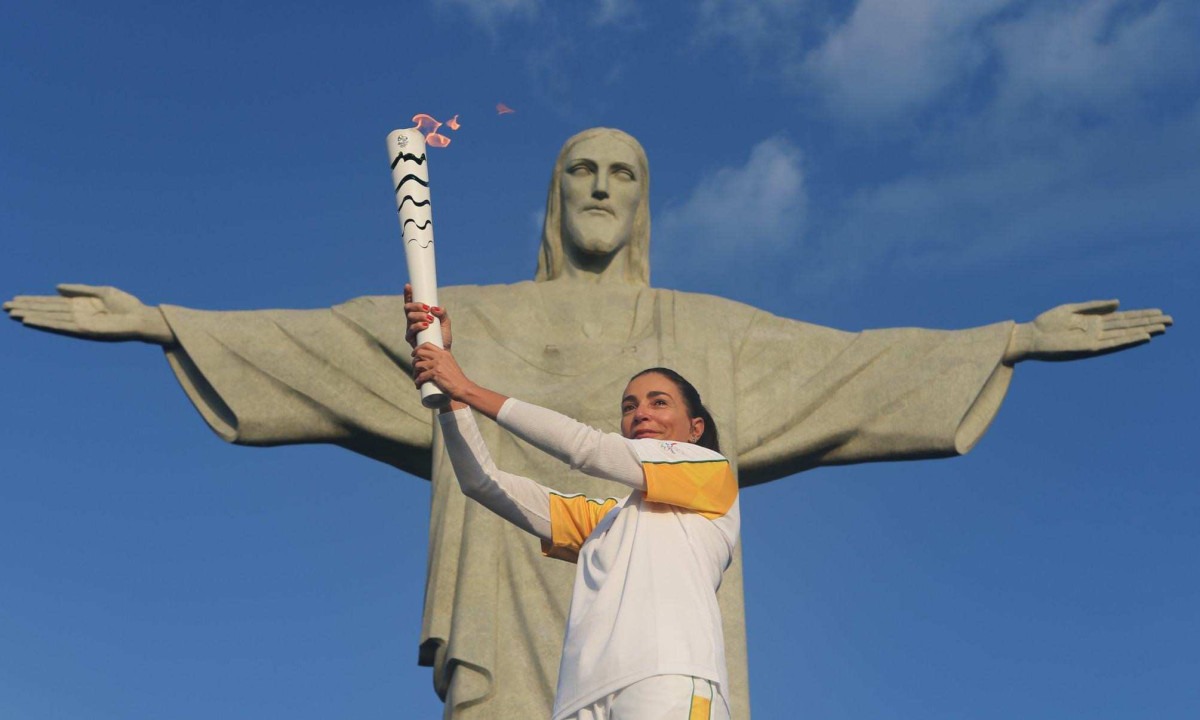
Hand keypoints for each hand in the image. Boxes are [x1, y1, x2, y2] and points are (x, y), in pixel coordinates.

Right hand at [3, 284, 175, 344]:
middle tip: (5, 306)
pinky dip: (45, 323)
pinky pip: (61, 326)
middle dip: (27, 308)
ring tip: (12, 313)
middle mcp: (77, 316)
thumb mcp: (102, 292)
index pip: (51, 303)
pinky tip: (30, 321)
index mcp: (80, 306)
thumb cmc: (127, 306)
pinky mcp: (84, 331)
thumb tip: (56, 288)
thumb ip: (79, 290)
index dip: (34, 301)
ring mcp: (79, 324)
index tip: (16, 298)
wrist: (142, 318)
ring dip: (31, 316)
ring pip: (49, 319)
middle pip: (46, 310)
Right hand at [403, 283, 450, 349]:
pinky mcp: (410, 339)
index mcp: (419, 315)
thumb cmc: (443, 337)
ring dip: (419, 315)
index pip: (412, 302)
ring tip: (430, 319)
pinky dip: (418, 326)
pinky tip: (426, 325)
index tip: (409, 286)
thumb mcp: (446, 323)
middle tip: (427, 308)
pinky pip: (410, 330)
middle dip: (416, 305)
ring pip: (409, 317)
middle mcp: (412, 321)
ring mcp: (410, 329)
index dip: (408, 294)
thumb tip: (435, 308)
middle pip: (408, 308)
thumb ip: (443, 313)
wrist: (442, 353)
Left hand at [411, 342, 473, 400]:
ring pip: (418, 365)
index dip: (418, 348)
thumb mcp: (450, 365)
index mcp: (444, 353)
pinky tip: (418, 384)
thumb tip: (432, 363)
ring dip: (415, 372)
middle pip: (420, 353)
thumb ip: (443, 362)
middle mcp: (440, 356)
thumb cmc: (456, 379)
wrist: (462, 387)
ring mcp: (437, 364)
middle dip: (414, 360)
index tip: (414, 354)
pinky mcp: (435, 373)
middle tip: (414, 366)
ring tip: (416, 378)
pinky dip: (418, 381)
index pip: (427, 345)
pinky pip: (421, 376)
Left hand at [1006, 300, 1171, 362]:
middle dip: (1148, 323)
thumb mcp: (1071, 309)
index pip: (1123, 318)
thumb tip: (1119, 302)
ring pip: (1125, 335)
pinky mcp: (1088, 348)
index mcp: (1093, 322)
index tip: (1158, 312)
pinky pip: (1112, 344)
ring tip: (1162, 328)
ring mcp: (1094, 341)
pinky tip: (1142, 336)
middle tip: (1170, 320)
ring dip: (1143, 331)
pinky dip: (1128, 340)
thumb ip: (1094, 306)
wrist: (1030, 336)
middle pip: (1128, 326)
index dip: (1140, 316)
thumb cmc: (1047, 323)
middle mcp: (1097, 332)